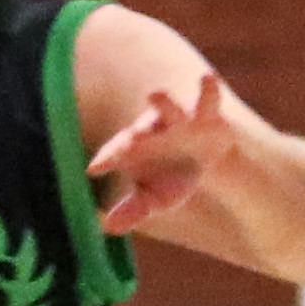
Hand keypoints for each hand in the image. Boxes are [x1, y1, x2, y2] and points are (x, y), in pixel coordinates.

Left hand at [89, 70, 235, 236]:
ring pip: (171, 108)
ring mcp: (182, 118)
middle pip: (143, 129)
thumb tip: (108, 227)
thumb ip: (134, 210)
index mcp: (137, 146)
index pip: (119, 152)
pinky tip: (208, 78)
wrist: (207, 152)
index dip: (108, 158)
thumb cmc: (171, 175)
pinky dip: (209, 89)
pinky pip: (209, 97)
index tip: (95, 169)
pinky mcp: (209, 113)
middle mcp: (156, 128)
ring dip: (165, 103)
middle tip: (129, 141)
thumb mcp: (157, 197)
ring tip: (154, 94)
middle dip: (137, 134)